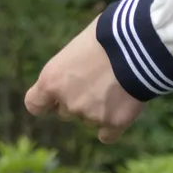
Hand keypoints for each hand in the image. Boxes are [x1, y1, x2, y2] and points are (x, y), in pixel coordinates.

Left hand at [25, 17, 144, 142]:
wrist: (137, 45)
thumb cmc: (106, 36)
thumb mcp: (76, 48)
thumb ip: (69, 71)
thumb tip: (75, 79)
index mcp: (51, 80)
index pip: (34, 105)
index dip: (45, 102)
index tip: (52, 99)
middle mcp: (68, 102)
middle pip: (65, 113)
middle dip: (77, 101)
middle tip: (95, 82)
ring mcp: (91, 116)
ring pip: (89, 121)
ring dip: (98, 110)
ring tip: (115, 87)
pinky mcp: (114, 124)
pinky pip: (107, 135)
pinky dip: (112, 126)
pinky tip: (120, 110)